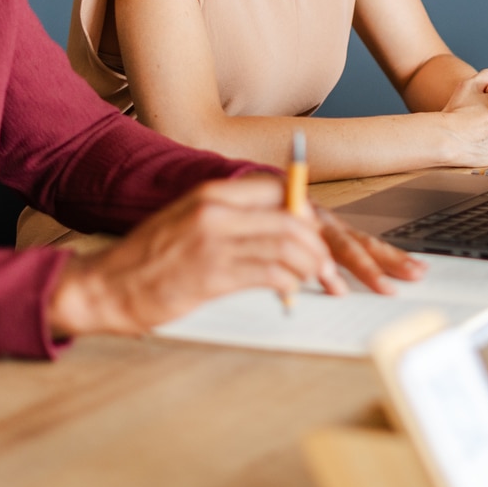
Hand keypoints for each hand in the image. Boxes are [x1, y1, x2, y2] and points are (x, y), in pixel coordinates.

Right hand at [46, 174, 418, 335]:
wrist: (104, 285)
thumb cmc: (152, 262)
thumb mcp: (197, 227)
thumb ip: (242, 224)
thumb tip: (293, 240)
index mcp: (220, 193)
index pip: (291, 196)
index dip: (331, 224)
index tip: (364, 249)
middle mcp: (222, 208)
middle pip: (304, 218)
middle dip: (352, 249)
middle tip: (383, 273)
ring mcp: (216, 238)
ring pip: (293, 244)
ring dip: (322, 268)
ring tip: (335, 287)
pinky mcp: (210, 271)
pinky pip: (268, 272)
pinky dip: (293, 283)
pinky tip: (299, 293)